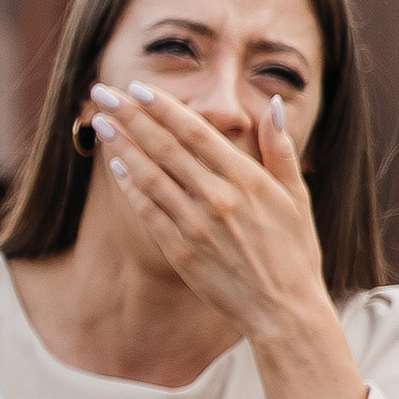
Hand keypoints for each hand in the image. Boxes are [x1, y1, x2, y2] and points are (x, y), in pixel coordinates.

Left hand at [88, 80, 364, 398]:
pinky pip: (148, 212)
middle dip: (131, 117)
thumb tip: (272, 105)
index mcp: (247, 180)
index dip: (163, 108)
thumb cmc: (295, 251)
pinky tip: (116, 167)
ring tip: (101, 124)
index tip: (137, 88)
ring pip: (150, 176)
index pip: (195, 133)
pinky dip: (131, 187)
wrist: (284, 310)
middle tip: (104, 93)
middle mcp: (218, 199)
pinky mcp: (180, 252)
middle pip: (165, 148)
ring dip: (122, 146)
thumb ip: (280, 149)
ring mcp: (196, 226)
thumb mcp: (297, 196)